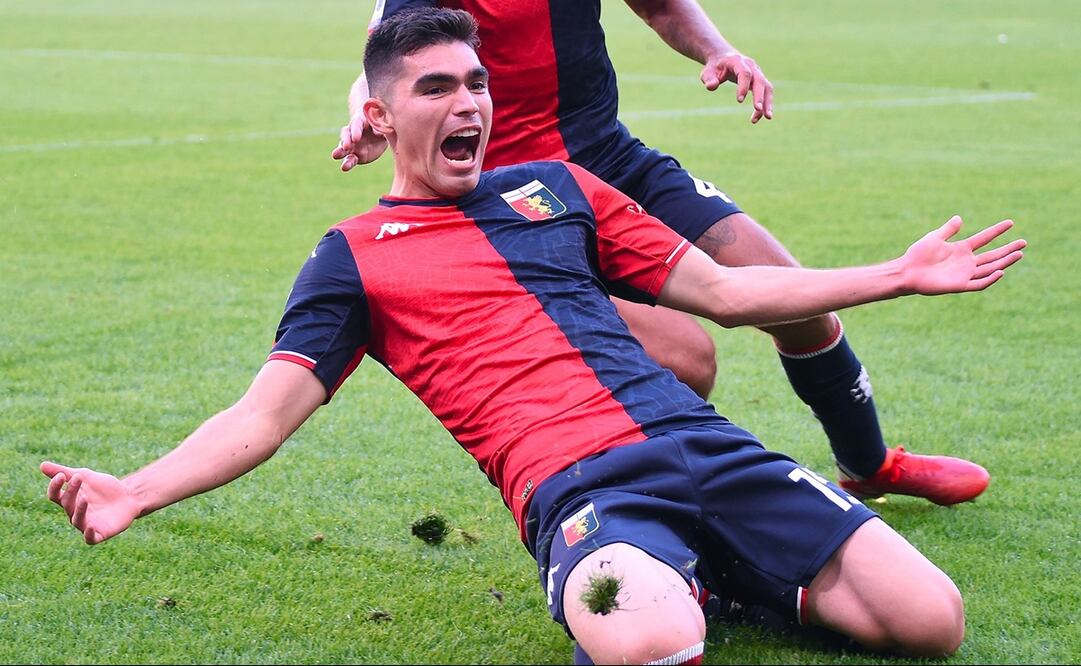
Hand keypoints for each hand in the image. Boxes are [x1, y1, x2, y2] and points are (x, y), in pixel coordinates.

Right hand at [41, 461, 140, 544]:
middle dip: (71, 491)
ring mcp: (86, 524)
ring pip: (77, 520)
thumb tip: (42, 465)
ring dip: (79, 510)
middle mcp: (74, 514)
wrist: (129, 496)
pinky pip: (90, 538)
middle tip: (78, 478)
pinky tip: (89, 527)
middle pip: (67, 504)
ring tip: (84, 498)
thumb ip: (64, 471)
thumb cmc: (103, 487)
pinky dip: (88, 534)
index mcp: (69, 501)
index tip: (61, 475)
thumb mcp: (84, 476)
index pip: (55, 496)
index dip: (55, 487)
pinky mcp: (100, 533)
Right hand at [330, 111, 387, 171]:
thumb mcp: (383, 125)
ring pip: (344, 148)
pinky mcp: (355, 155)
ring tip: (335, 156)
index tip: (356, 139)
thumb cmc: (381, 126)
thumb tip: (378, 132)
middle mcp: (353, 132)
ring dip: (340, 152)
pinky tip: (344, 167)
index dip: (355, 131)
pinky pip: (350, 159)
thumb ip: (380, 128)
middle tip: (345, 147)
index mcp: (361, 121)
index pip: (356, 124)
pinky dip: (347, 163)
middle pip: (346, 135)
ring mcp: (353, 145)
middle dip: (345, 140)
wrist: (381, 136)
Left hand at [700, 52, 772, 122]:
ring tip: (767, 117)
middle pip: (759, 80)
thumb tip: (711, 86)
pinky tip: (759, 117)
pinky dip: (765, 105)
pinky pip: (766, 93)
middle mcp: (751, 66)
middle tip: (758, 109)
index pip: (745, 73)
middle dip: (759, 95)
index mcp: (737, 61)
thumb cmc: (715, 68)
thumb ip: (709, 79)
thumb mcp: (707, 72)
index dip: (743, 86)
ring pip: (767, 87)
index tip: (739, 101)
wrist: (725, 59)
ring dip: (768, 102)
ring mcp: (757, 73)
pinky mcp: (760, 81)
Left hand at [900, 216, 1025, 295]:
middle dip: (1008, 249)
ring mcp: (964, 274)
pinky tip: (1001, 271)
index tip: (1010, 222)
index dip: (997, 231)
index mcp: (961, 249)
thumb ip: (948, 229)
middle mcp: (966, 262)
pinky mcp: (960, 285)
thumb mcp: (934, 237)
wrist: (907, 271)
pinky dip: (990, 278)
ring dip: (1005, 262)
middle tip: (1024, 243)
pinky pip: (979, 283)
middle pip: (993, 255)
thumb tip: (959, 218)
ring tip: (1019, 254)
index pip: (984, 238)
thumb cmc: (917, 255)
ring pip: (990, 268)